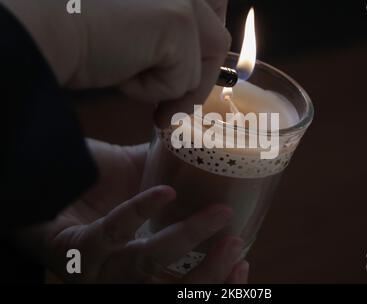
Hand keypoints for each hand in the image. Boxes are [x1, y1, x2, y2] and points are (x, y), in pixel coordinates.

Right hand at [0, 0, 229, 112]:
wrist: (46, 28)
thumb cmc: (80, 33)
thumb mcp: (138, 32)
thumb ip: (168, 41)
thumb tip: (190, 79)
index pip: (212, 6)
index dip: (203, 48)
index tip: (183, 80)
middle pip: (218, 36)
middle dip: (198, 75)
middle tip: (168, 104)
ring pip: (205, 61)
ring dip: (171, 85)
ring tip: (131, 78)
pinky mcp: (178, 17)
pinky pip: (183, 77)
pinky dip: (153, 89)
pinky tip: (122, 72)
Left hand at [20, 139, 248, 282]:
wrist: (46, 177)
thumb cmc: (93, 185)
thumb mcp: (143, 181)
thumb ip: (174, 173)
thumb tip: (207, 153)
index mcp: (139, 264)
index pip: (181, 286)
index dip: (217, 282)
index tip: (243, 261)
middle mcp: (119, 275)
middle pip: (169, 289)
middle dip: (209, 273)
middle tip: (234, 243)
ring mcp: (96, 266)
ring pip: (146, 266)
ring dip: (186, 240)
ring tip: (217, 214)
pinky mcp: (74, 250)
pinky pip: (114, 233)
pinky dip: (141, 211)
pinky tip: (165, 193)